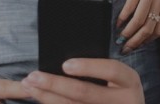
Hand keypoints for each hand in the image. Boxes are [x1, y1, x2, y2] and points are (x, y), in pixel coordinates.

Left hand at [21, 59, 144, 103]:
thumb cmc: (119, 89)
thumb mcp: (119, 78)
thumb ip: (100, 69)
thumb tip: (65, 59)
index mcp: (130, 82)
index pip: (111, 70)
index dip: (89, 66)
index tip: (65, 64)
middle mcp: (123, 101)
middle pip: (85, 93)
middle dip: (55, 83)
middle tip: (33, 76)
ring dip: (47, 97)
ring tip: (30, 85)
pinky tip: (41, 98)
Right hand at [116, 0, 159, 52]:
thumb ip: (158, 6)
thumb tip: (145, 25)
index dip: (147, 41)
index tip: (137, 45)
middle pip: (148, 28)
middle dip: (136, 42)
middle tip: (125, 47)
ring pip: (139, 21)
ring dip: (128, 33)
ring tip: (120, 38)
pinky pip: (130, 8)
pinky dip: (122, 18)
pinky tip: (117, 22)